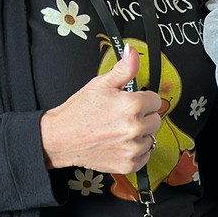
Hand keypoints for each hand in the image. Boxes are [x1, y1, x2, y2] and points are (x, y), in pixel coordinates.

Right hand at [41, 44, 162, 175]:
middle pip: (156, 119)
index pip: (155, 100)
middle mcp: (136, 128)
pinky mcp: (130, 164)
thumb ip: (123, 69)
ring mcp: (133, 148)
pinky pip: (145, 155)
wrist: (61, 138)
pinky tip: (118, 144)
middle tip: (120, 117)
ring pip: (151, 138)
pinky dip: (134, 151)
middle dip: (142, 117)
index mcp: (132, 105)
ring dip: (139, 135)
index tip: (128, 103)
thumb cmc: (79, 112)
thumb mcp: (100, 84)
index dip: (142, 100)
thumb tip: (132, 52)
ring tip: (118, 131)